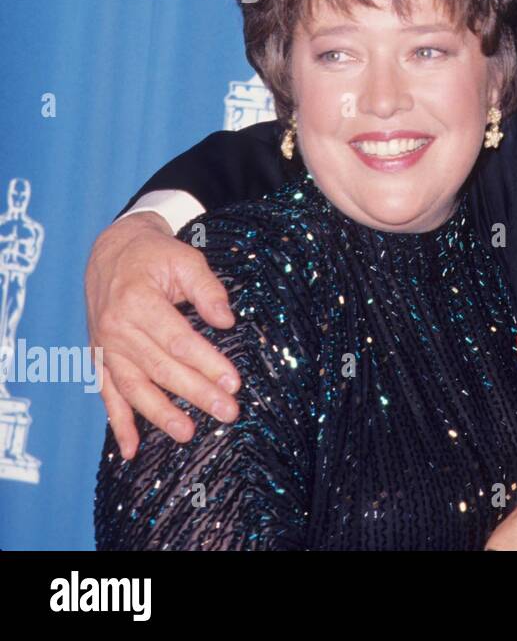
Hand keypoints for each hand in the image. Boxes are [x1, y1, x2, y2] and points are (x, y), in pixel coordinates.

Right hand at [85, 211, 242, 458]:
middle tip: (228, 412)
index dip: (207, 363)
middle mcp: (116, 329)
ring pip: (133, 388)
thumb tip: (227, 320)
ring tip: (188, 434)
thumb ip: (207, 289)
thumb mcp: (186, 259)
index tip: (233, 382)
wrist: (111, 250)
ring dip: (160, 414)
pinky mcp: (99, 358)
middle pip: (161, 369)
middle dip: (197, 393)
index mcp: (138, 302)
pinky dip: (118, 423)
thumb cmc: (154, 255)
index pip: (179, 341)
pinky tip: (130, 449)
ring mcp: (105, 347)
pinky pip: (106, 395)